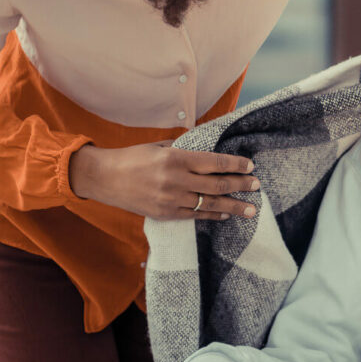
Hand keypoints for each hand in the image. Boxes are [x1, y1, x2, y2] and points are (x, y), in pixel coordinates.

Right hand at [68, 142, 259, 219]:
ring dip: (233, 207)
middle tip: (257, 186)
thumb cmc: (132, 157)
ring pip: (210, 204)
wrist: (103, 178)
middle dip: (241, 185)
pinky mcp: (165, 214)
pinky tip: (224, 214)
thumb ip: (184, 150)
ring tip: (250, 209)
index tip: (251, 166)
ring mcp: (171, 199)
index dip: (236, 165)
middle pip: (217, 185)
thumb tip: (208, 150)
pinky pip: (195, 215)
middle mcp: (175, 180)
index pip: (214, 162)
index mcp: (175, 158)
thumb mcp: (159, 146)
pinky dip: (212, 215)